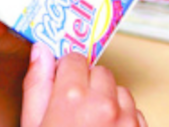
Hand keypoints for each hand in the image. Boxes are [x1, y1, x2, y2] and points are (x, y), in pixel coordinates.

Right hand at [23, 48, 146, 126]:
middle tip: (75, 112)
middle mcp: (104, 104)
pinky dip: (124, 120)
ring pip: (120, 91)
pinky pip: (135, 113)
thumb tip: (40, 50)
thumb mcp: (33, 124)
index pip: (75, 59)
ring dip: (109, 102)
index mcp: (72, 97)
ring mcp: (126, 119)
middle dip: (89, 86)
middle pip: (99, 72)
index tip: (61, 89)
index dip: (66, 74)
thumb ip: (36, 86)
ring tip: (92, 126)